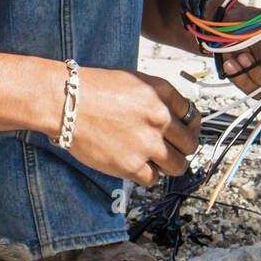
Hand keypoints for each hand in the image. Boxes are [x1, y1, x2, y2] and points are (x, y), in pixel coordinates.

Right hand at [69, 67, 200, 188]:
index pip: (193, 116)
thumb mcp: (134, 81)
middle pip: (190, 144)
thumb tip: (174, 119)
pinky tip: (135, 163)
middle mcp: (159, 118)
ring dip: (168, 164)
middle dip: (181, 148)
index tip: (183, 132)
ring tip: (154, 159)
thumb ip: (158, 99)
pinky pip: (153, 178)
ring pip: (178, 166)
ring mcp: (147, 143)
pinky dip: (146, 174)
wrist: (67, 103)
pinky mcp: (131, 165)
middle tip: (170, 149)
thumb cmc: (94, 89)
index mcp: (162, 93)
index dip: (188, 126)